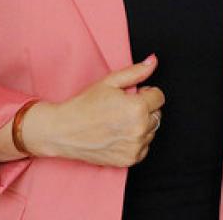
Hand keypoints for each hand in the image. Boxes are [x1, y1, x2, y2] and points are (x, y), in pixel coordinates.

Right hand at [25, 56, 164, 166]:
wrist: (64, 131)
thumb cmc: (84, 105)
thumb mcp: (109, 82)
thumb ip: (136, 72)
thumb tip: (153, 61)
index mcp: (137, 108)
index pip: (159, 96)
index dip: (145, 93)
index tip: (130, 95)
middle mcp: (139, 129)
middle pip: (157, 114)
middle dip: (144, 109)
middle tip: (121, 108)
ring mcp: (135, 147)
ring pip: (151, 131)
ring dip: (141, 125)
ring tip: (118, 122)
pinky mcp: (130, 160)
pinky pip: (144, 147)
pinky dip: (135, 141)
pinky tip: (118, 135)